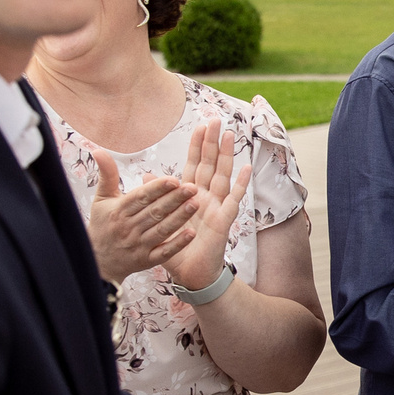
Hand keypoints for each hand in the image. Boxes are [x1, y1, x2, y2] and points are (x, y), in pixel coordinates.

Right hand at [85, 152, 198, 281]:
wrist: (98, 261)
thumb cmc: (102, 226)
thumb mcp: (101, 199)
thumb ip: (106, 174)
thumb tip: (99, 150)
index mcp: (119, 211)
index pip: (141, 197)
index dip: (157, 188)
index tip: (173, 179)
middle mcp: (129, 228)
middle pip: (154, 212)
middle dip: (174, 200)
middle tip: (192, 188)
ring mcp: (139, 246)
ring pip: (162, 231)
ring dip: (179, 218)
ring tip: (195, 204)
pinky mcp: (146, 261)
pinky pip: (164, 252)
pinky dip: (177, 244)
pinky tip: (191, 234)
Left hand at [164, 121, 247, 293]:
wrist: (191, 275)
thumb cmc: (178, 248)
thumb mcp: (161, 220)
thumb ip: (156, 196)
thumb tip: (147, 174)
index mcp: (189, 196)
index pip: (193, 165)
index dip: (196, 145)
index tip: (200, 125)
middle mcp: (205, 197)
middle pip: (210, 164)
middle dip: (212, 142)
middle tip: (216, 119)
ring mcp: (217, 207)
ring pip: (223, 175)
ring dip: (227, 155)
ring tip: (230, 135)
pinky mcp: (225, 220)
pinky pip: (234, 199)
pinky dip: (241, 184)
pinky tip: (246, 168)